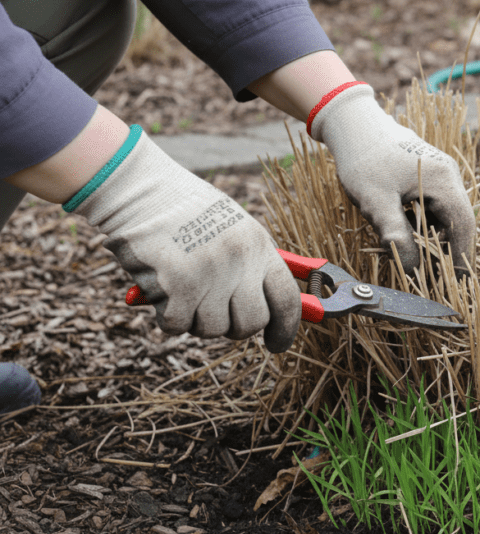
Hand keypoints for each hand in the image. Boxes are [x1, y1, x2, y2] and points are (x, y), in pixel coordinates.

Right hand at [67, 127, 300, 351]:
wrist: (140, 190)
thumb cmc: (187, 213)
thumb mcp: (234, 229)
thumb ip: (253, 269)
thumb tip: (273, 314)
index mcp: (258, 245)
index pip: (286, 299)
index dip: (285, 328)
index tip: (277, 343)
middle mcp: (238, 261)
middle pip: (251, 323)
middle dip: (235, 327)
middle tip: (218, 313)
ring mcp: (208, 274)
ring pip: (212, 329)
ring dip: (196, 319)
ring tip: (184, 288)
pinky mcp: (175, 286)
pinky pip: (177, 325)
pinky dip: (167, 316)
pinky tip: (163, 289)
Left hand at [308, 83, 474, 274]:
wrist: (352, 124)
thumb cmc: (362, 159)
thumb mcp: (376, 201)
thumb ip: (396, 236)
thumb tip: (413, 269)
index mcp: (443, 180)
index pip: (463, 226)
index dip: (460, 257)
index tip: (454, 283)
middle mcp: (449, 176)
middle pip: (457, 223)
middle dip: (446, 252)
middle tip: (431, 278)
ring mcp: (441, 175)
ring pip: (445, 217)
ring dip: (433, 240)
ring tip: (415, 259)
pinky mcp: (429, 176)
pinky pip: (434, 208)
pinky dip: (424, 226)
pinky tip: (406, 235)